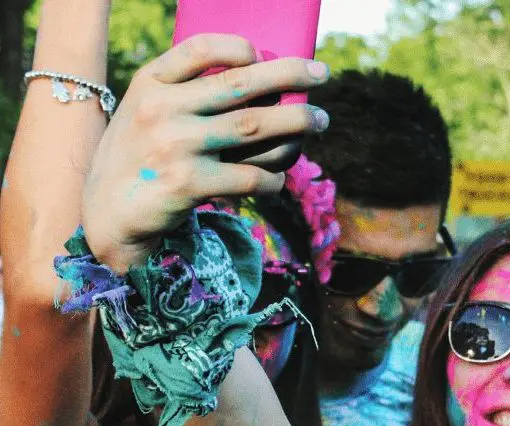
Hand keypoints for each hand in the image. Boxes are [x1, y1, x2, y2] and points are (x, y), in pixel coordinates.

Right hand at [81, 34, 330, 272]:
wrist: (108, 214)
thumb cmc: (140, 158)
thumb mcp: (145, 112)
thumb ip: (185, 94)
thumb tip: (261, 79)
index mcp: (150, 83)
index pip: (200, 48)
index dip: (239, 47)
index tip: (263, 55)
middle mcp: (161, 109)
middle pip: (240, 84)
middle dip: (290, 75)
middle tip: (322, 74)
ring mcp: (175, 145)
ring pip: (255, 125)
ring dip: (297, 123)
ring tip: (320, 120)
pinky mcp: (189, 184)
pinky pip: (251, 176)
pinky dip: (274, 177)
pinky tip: (279, 179)